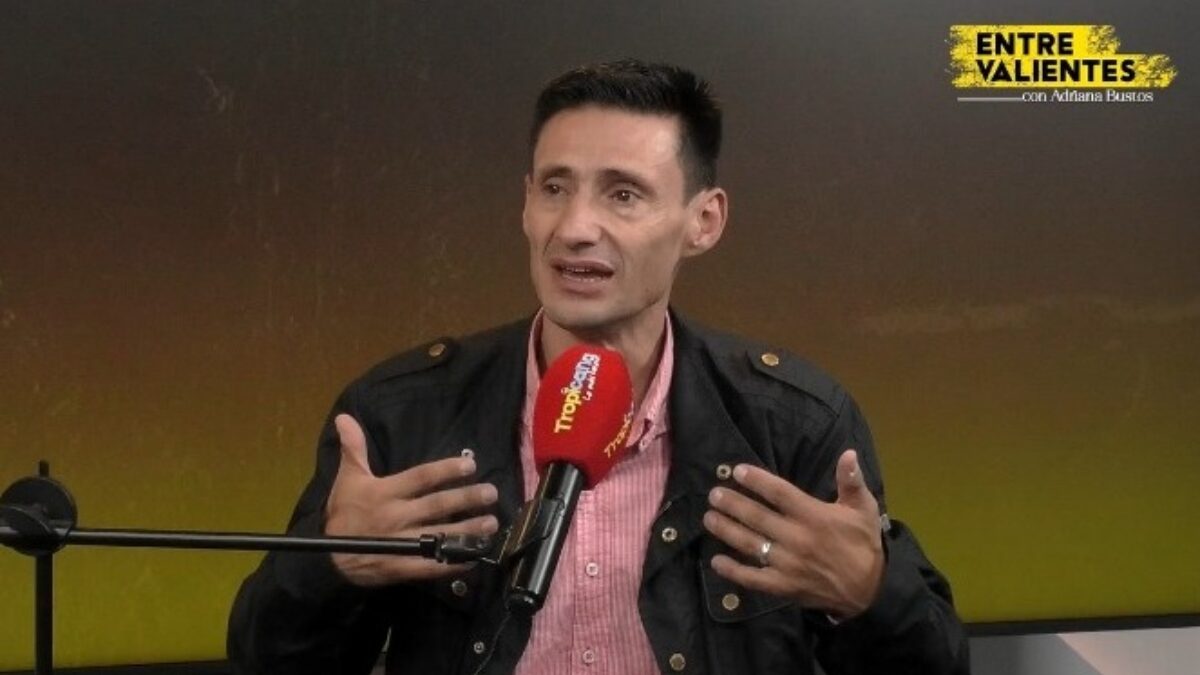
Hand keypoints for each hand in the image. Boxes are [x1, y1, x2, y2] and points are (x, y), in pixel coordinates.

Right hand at [324, 414, 499, 586]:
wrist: (327, 558)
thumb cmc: (343, 513)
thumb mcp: (348, 479)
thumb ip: (353, 449)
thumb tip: (345, 417)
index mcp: (384, 492)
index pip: (421, 478)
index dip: (446, 470)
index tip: (470, 466)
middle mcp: (394, 516)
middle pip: (436, 506)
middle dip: (466, 499)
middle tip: (491, 493)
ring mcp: (398, 544)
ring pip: (438, 535)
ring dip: (468, 530)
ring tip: (491, 523)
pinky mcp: (400, 568)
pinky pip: (430, 567)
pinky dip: (452, 564)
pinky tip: (472, 558)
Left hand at [702, 449, 883, 619]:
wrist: (870, 589)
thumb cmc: (863, 542)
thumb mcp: (863, 508)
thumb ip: (851, 480)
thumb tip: (848, 452)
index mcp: (814, 516)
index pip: (779, 493)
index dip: (757, 481)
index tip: (737, 471)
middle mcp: (797, 538)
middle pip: (757, 517)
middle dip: (732, 503)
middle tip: (713, 494)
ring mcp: (788, 564)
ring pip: (750, 545)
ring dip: (727, 530)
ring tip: (708, 518)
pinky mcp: (784, 586)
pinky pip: (753, 579)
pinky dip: (733, 571)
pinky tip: (716, 561)